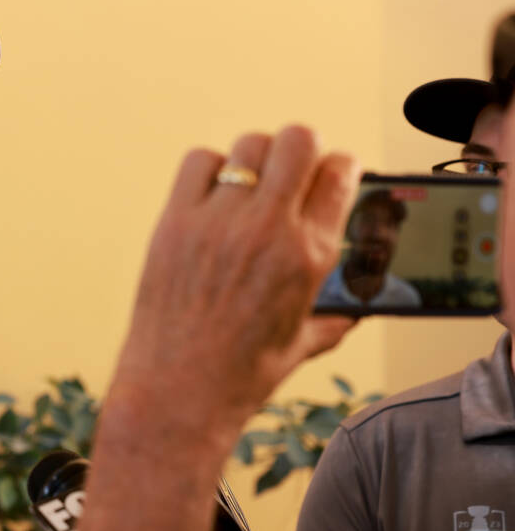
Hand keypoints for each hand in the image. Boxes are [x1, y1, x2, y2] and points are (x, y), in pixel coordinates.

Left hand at [113, 126, 359, 423]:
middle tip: (290, 173)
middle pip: (298, 139)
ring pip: (249, 145)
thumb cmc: (242, 374)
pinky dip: (209, 170)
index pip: (341, 171)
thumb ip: (335, 315)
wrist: (178, 391)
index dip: (338, 168)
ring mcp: (219, 222)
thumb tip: (356, 307)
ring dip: (256, 159)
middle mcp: (268, 229)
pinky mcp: (176, 223)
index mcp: (310, 254)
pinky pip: (199, 161)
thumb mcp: (304, 342)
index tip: (330, 176)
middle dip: (302, 150)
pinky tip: (211, 197)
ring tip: (249, 188)